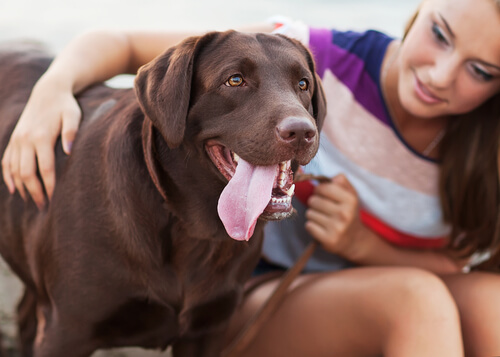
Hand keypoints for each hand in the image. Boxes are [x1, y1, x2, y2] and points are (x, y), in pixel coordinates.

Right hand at [1, 79, 80, 208]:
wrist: (48, 91)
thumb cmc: (65, 105)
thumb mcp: (73, 116)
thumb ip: (72, 133)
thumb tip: (69, 152)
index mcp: (42, 136)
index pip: (45, 168)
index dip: (49, 185)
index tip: (55, 199)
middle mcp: (25, 140)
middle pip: (26, 173)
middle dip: (35, 191)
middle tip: (44, 206)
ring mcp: (17, 140)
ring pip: (13, 169)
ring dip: (21, 187)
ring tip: (32, 201)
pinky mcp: (14, 139)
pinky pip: (6, 161)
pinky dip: (8, 176)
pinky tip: (14, 189)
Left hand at [304, 174, 364, 258]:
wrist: (355, 240)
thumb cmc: (348, 212)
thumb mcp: (350, 195)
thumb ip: (342, 181)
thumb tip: (333, 178)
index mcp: (350, 200)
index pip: (322, 187)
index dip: (319, 190)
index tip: (323, 194)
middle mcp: (345, 214)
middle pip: (313, 200)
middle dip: (315, 203)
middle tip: (323, 208)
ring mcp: (337, 228)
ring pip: (309, 213)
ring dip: (313, 215)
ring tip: (323, 218)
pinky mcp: (329, 240)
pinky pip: (309, 226)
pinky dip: (312, 226)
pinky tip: (321, 228)